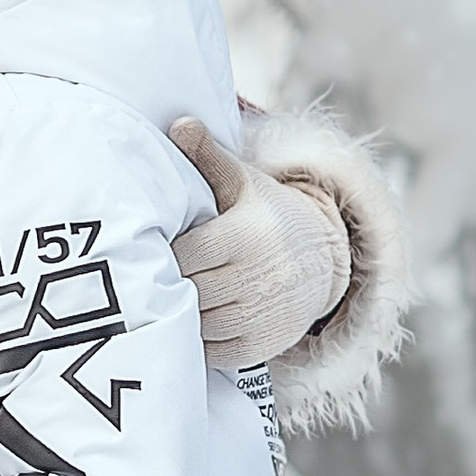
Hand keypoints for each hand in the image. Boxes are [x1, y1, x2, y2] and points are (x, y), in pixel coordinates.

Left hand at [170, 118, 350, 364]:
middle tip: (152, 279)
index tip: (154, 251)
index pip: (184, 255)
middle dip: (170, 285)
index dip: (165, 255)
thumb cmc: (267, 216)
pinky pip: (213, 351)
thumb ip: (208, 157)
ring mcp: (262, 314)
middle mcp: (258, 277)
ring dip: (183, 314)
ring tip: (172, 299)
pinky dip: (199, 340)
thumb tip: (179, 124)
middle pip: (189, 290)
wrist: (322, 258)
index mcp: (247, 235)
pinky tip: (195, 321)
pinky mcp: (262, 345)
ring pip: (198, 323)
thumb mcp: (244, 183)